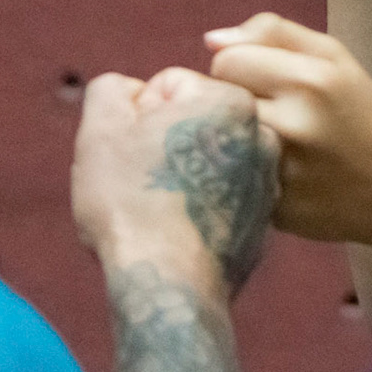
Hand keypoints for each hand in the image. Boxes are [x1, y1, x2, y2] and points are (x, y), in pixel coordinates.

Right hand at [73, 67, 280, 296]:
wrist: (168, 285)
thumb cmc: (133, 201)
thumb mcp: (103, 126)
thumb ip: (113, 90)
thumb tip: (132, 92)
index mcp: (232, 101)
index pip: (168, 87)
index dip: (136, 118)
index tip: (132, 151)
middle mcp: (263, 137)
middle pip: (191, 125)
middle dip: (162, 145)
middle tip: (141, 180)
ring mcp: (267, 183)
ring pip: (205, 163)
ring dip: (181, 176)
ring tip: (158, 208)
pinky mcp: (264, 223)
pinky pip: (219, 200)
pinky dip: (199, 209)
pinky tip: (177, 232)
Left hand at [204, 14, 371, 246]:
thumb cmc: (365, 115)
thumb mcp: (335, 58)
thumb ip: (274, 33)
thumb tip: (211, 40)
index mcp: (309, 80)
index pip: (225, 61)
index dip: (238, 68)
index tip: (263, 82)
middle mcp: (290, 125)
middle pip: (214, 100)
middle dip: (234, 102)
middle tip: (269, 114)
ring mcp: (277, 171)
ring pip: (215, 139)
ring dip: (232, 137)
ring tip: (269, 142)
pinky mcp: (268, 207)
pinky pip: (230, 175)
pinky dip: (243, 170)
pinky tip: (274, 172)